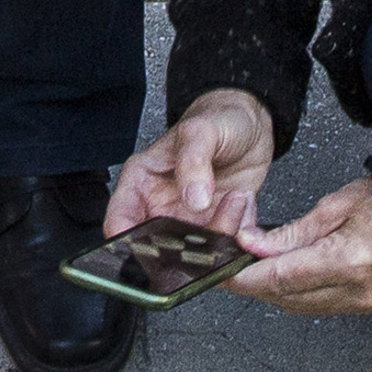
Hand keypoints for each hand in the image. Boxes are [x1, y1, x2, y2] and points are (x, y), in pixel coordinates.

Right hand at [103, 88, 273, 238]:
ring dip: (220, 236)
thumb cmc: (217, 118)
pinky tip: (244, 206)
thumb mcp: (200, 130)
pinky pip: (224, 246)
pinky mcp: (218, 225)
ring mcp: (190, 219)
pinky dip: (238, 236)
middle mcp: (163, 206)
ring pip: (195, 252)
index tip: (150, 247)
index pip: (120, 221)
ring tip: (236, 200)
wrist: (251, 124)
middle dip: (182, 248)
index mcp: (142, 183)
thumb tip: (193, 198)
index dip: (127, 241)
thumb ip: (193, 162)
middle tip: (206, 229)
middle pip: (158, 247)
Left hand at [226, 175, 371, 316]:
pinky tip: (283, 273)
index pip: (281, 277)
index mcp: (348, 260)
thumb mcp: (334, 206)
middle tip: (231, 265)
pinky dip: (291, 292)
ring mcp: (358, 302)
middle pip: (284, 296)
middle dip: (252, 282)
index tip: (223, 270)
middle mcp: (354, 289)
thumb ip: (290, 231)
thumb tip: (251, 245)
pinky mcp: (359, 306)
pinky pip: (312, 305)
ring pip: (295, 305)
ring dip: (270, 288)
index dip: (246, 276)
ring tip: (255, 265)